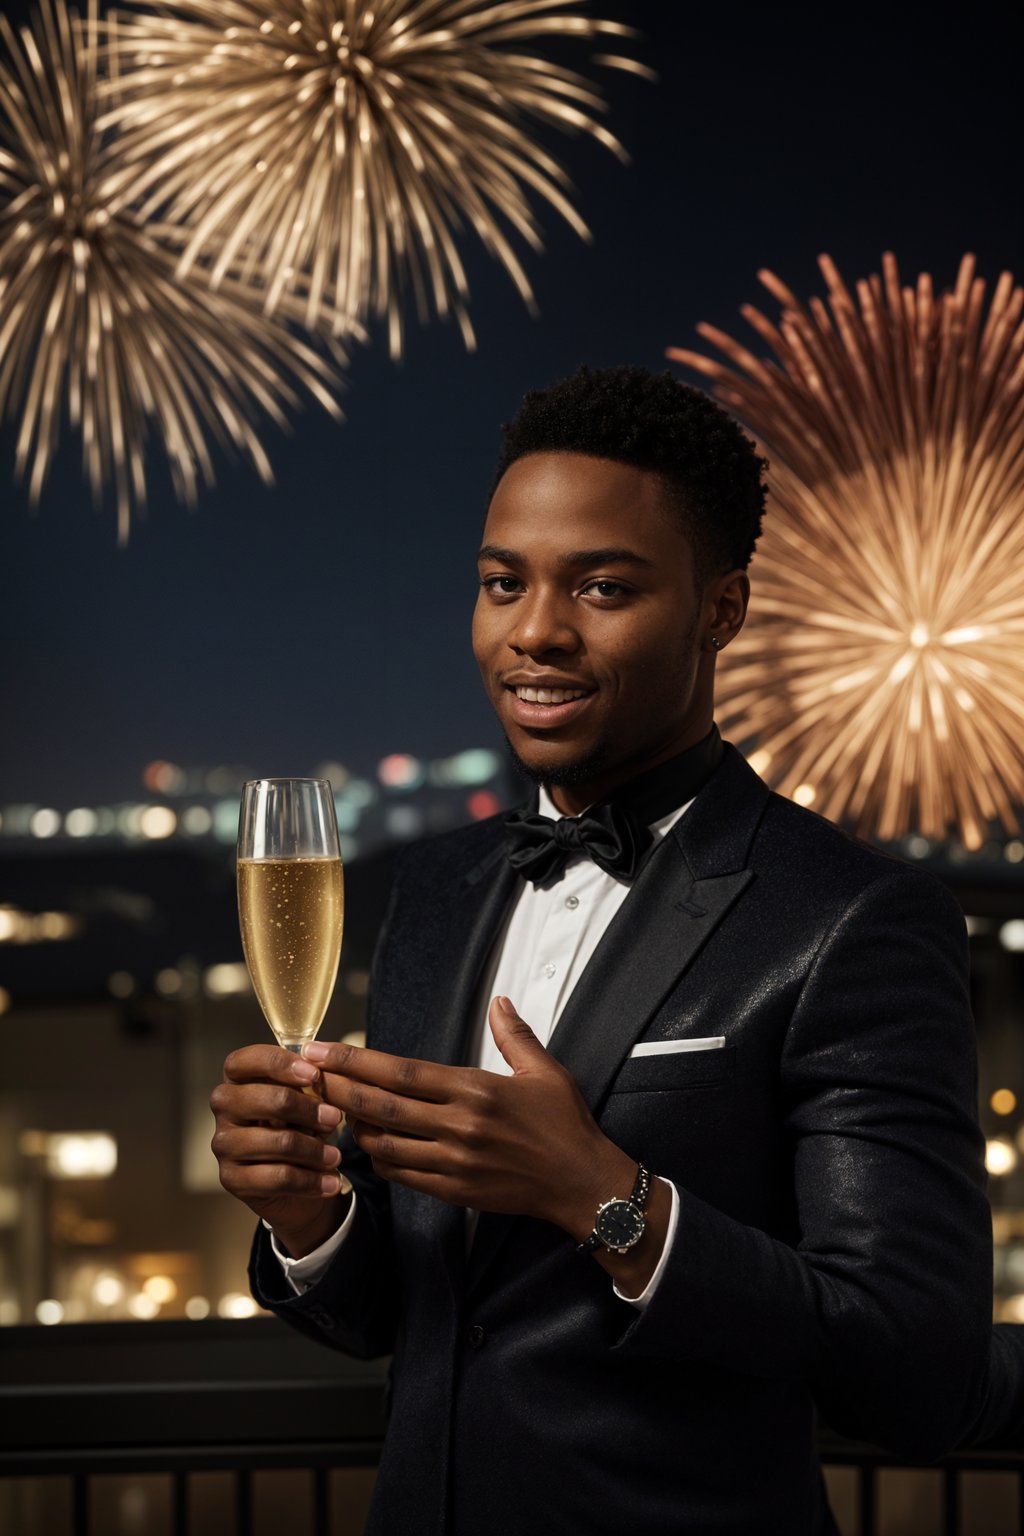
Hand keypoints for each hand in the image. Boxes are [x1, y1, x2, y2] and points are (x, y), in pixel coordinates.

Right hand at [210, 1044, 348, 1257]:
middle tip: (335, 1118)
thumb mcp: (308, 1103)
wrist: (296, 1181)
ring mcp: (223, 1144)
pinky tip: (330, 1182)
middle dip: (307, 1109)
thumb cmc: (301, 1127)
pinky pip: (277, 1177)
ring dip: (314, 1150)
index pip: (243, 1061)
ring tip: (336, 1157)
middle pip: (265, 1099)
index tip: (314, 1074)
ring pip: (277, 1141)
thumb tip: (322, 1083)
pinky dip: (310, 1181)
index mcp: (238, 1080)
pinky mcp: (231, 1179)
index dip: (278, 1063)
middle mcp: (224, 1108)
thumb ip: (310, 1089)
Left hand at [303, 996, 628, 1239]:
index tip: (324, 1049)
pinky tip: (364, 1143)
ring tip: (329, 1106)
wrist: (582, 1183)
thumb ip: (514, 1035)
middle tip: (306, 1074)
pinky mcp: (454, 1191)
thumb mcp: (545, 1072)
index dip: (357, 1060)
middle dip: (338, 1088)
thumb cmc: (566, 1125)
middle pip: (382, 1107)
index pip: (402, 1073)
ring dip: (352, 1125)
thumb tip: (499, 1001)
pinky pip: (402, 1174)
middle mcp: (459, 1126)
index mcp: (476, 1090)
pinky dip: (377, 1158)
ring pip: (385, 1144)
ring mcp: (454, 1163)